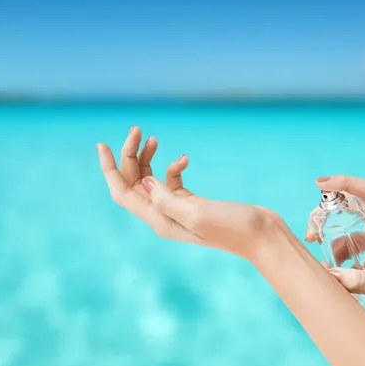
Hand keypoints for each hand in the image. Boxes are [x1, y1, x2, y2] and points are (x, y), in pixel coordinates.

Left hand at [97, 126, 287, 259]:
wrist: (262, 236)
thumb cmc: (233, 228)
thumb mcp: (197, 213)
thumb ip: (167, 198)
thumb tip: (145, 180)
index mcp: (160, 220)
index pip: (122, 193)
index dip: (109, 169)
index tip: (102, 145)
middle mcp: (164, 215)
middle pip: (135, 182)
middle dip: (131, 155)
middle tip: (137, 129)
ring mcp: (178, 208)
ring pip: (151, 179)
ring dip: (149, 158)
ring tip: (154, 137)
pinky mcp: (192, 202)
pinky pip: (173, 180)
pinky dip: (175, 166)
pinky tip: (186, 158)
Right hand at [307, 175, 364, 317]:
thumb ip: (363, 282)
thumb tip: (330, 275)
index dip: (344, 183)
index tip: (320, 184)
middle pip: (352, 206)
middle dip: (327, 214)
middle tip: (311, 234)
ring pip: (350, 229)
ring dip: (333, 240)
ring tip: (322, 261)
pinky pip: (354, 246)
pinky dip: (342, 256)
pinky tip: (338, 273)